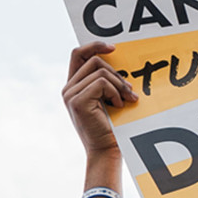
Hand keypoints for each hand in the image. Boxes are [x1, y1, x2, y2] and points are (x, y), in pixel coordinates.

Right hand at [63, 44, 136, 159]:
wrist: (106, 151)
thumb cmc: (111, 127)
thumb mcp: (107, 99)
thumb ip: (105, 81)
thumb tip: (117, 59)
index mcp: (73, 86)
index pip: (78, 54)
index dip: (95, 46)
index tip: (114, 48)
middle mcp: (68, 89)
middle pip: (93, 60)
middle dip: (116, 73)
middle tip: (130, 91)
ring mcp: (70, 95)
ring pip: (100, 71)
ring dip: (119, 85)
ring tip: (127, 100)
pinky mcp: (77, 101)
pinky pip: (102, 83)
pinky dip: (116, 93)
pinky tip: (118, 106)